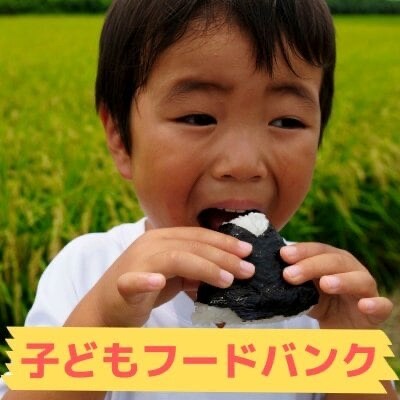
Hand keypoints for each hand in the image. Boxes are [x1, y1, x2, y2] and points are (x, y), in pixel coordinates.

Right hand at [90, 227, 253, 326]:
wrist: (105, 308)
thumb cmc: (143, 290)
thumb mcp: (175, 276)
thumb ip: (195, 270)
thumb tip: (228, 273)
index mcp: (163, 238)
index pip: (198, 235)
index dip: (224, 242)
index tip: (247, 251)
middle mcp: (150, 244)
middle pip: (192, 245)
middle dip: (223, 256)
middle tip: (247, 268)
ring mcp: (136, 262)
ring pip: (174, 258)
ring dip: (203, 267)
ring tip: (227, 280)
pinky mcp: (123, 284)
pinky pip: (133, 280)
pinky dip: (146, 280)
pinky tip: (158, 282)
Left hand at [280, 243, 392, 328]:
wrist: (342, 330)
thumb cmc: (321, 303)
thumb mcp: (304, 292)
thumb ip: (293, 282)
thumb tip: (266, 274)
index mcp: (331, 260)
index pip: (317, 250)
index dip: (301, 251)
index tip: (283, 255)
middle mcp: (350, 269)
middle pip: (334, 261)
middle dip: (311, 265)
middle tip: (289, 275)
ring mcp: (365, 288)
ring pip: (358, 279)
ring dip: (342, 280)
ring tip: (325, 283)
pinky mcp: (377, 310)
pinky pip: (382, 305)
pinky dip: (375, 304)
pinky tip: (364, 305)